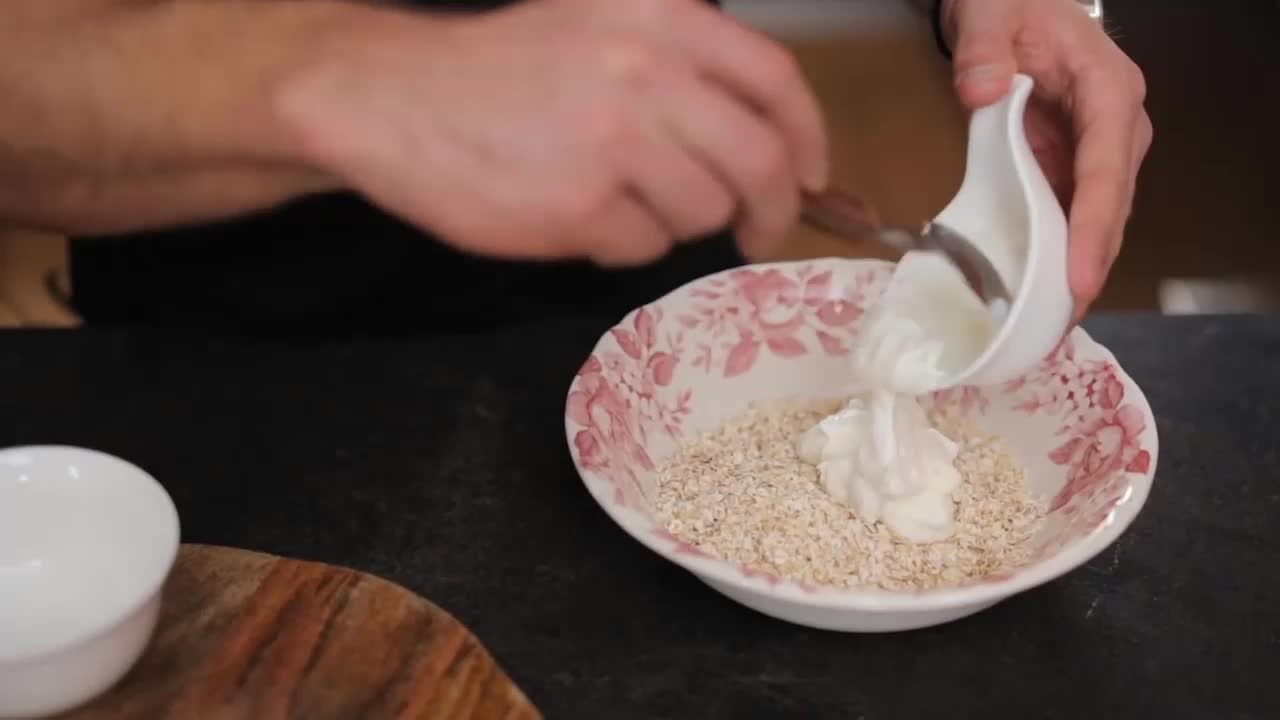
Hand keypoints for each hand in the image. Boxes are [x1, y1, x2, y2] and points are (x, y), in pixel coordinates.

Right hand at [279, 0, 827, 265]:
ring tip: (619, 199)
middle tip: (757, 231)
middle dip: (771, 209)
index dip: (808, 138)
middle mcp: (649, 70)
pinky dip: (620, 243)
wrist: (395, 98)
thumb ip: (681, 65)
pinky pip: (642, 248)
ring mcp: (616, 140)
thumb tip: (765, 144)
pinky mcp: (581, 204)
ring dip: (675, 222)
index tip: (810, 175)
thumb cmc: (500, 69)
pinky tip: (575, 213)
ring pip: (701, 213)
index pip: (775, 82)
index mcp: (662, 18)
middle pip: (757, 162)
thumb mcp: (600, 25)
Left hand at [941, 0, 1151, 320]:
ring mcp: (1095, 151)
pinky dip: (1054, 257)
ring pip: (1093, 221)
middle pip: (1109, 207)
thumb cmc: (1011, 6)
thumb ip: (984, 49)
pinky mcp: (1070, 166)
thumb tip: (984, 94)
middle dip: (1088, 267)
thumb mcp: (992, 13)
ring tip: (1046, 327)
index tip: (1081, 276)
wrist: (1012, 4)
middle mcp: (1115, 127)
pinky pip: (1068, 218)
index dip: (1095, 227)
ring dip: (1073, 273)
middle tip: (1058, 323)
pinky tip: (1034, 296)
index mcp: (1108, 90)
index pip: (1106, 168)